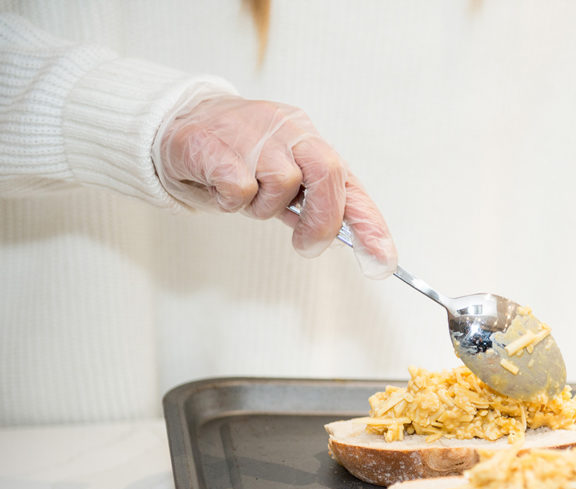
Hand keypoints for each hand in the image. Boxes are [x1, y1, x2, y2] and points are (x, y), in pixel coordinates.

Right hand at [152, 95, 396, 273]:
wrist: (175, 125)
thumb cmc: (237, 160)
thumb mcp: (280, 184)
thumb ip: (310, 207)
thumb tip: (342, 240)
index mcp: (309, 142)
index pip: (349, 183)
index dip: (369, 222)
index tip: (383, 258)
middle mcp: (287, 130)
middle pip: (327, 171)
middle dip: (323, 218)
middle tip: (306, 244)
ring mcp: (251, 132)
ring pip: (281, 181)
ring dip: (264, 205)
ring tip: (244, 197)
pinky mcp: (213, 142)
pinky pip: (239, 185)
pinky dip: (232, 199)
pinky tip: (220, 188)